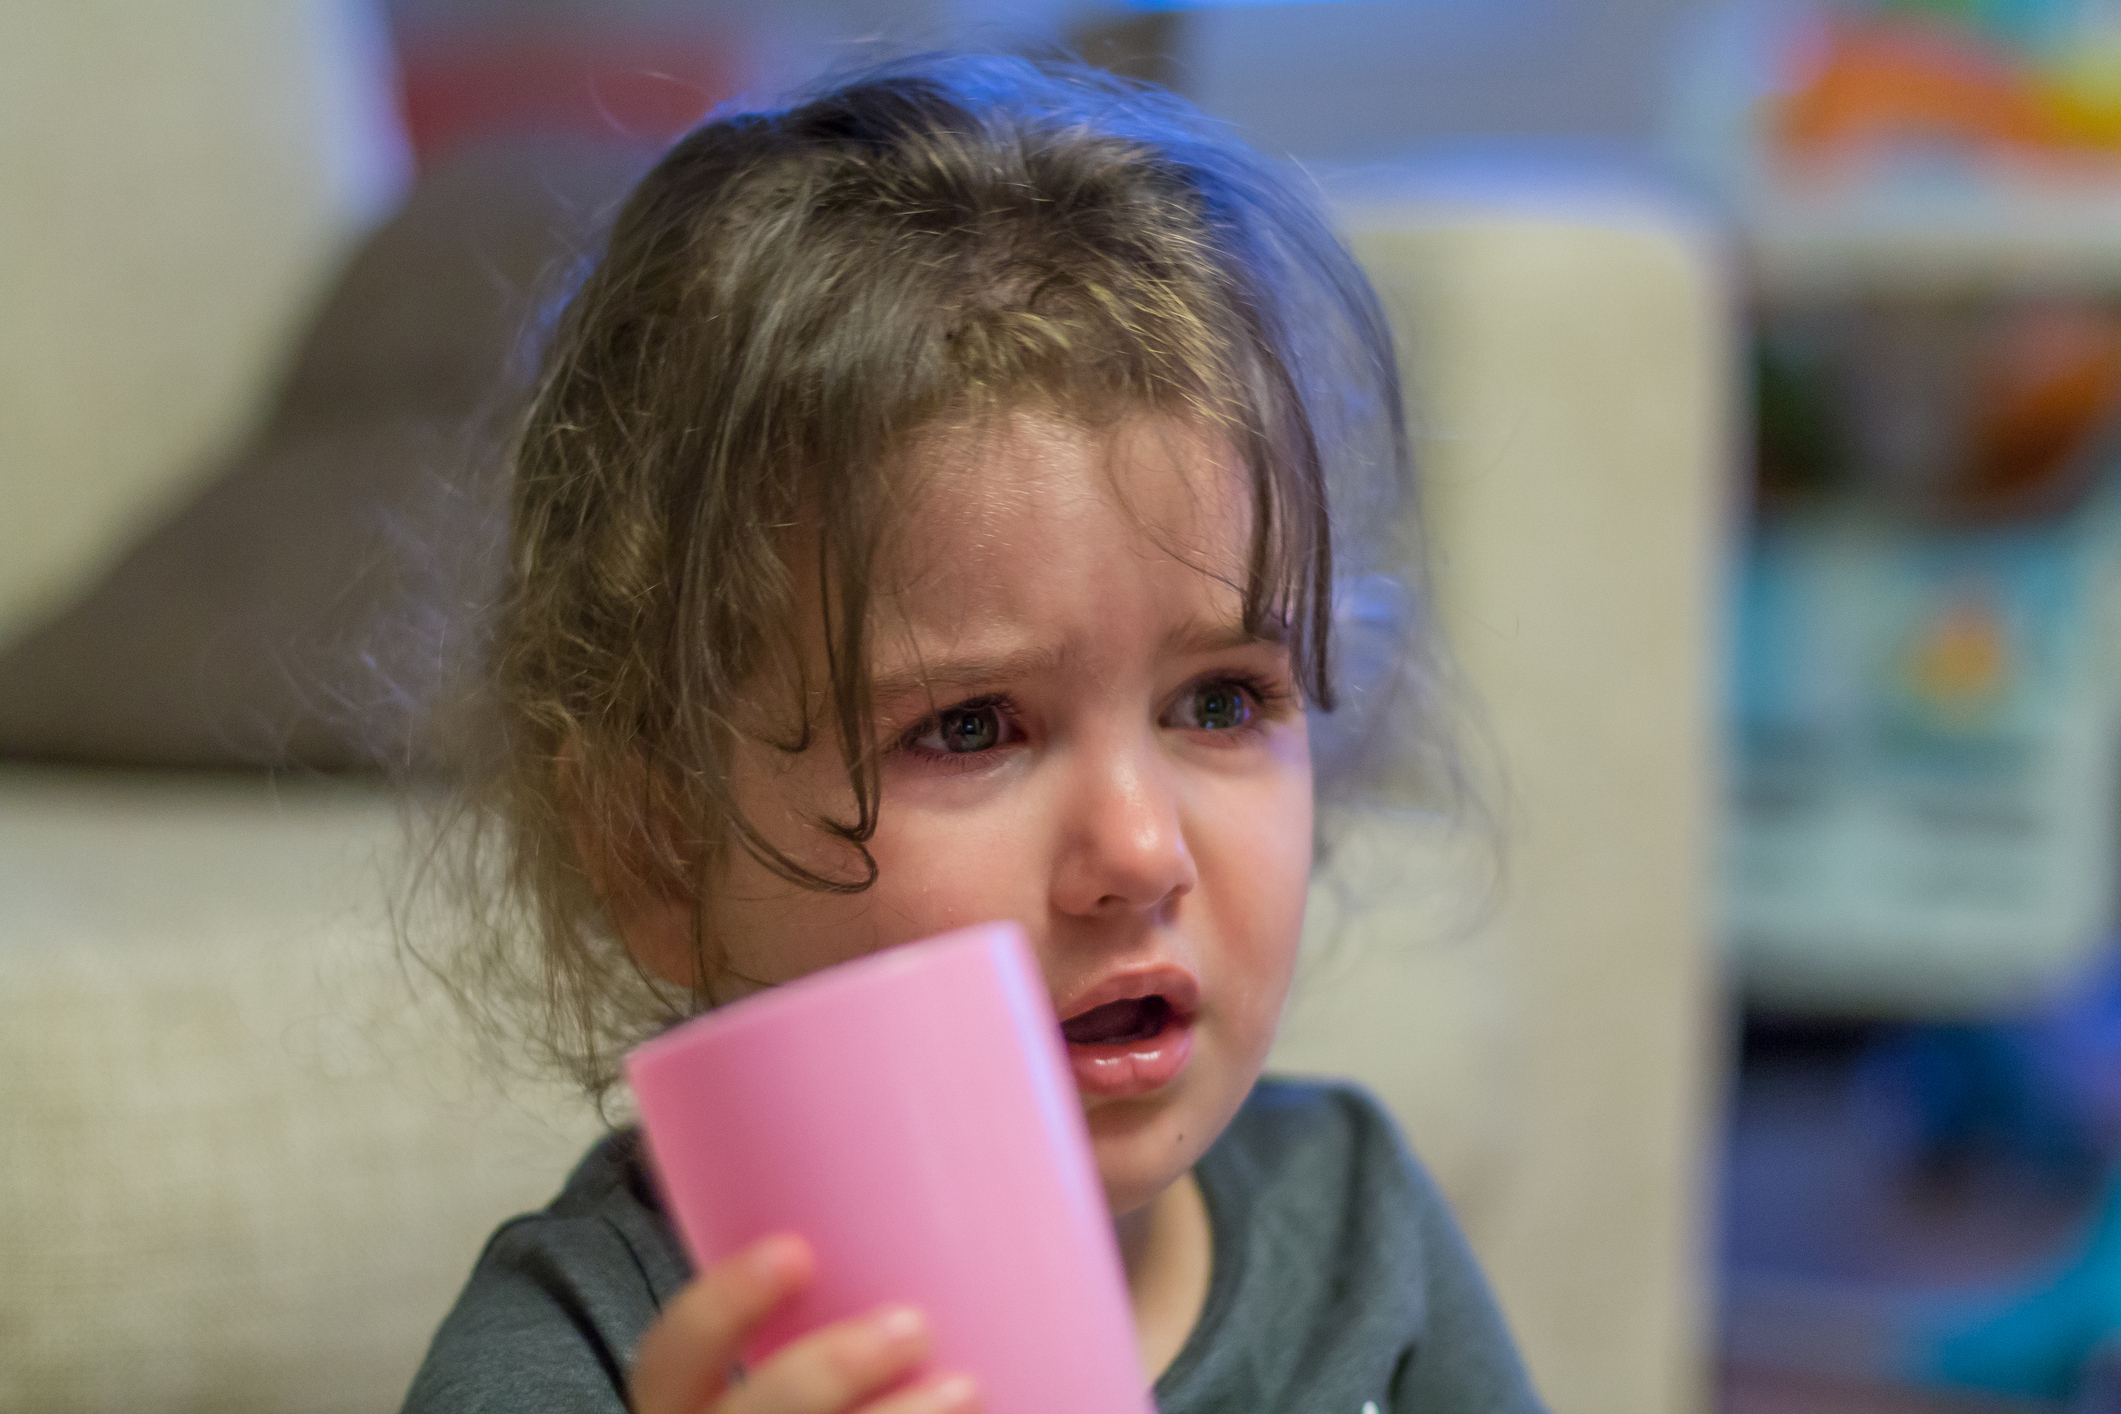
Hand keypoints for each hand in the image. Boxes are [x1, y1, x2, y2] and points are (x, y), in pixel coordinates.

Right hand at [629, 1235, 978, 1413]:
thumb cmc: (836, 1386)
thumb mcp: (808, 1336)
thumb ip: (841, 1279)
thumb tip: (948, 1135)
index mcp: (688, 1406)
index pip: (669, 1358)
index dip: (719, 1308)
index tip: (796, 1250)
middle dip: (823, 1373)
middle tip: (913, 1323)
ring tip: (967, 1388)